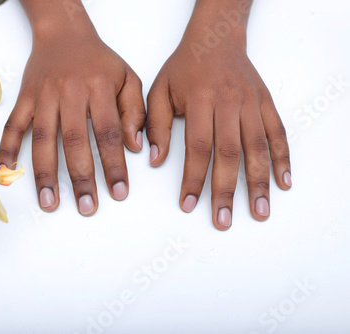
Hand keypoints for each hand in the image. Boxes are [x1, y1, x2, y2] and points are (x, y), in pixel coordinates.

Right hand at [0, 6, 144, 215]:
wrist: (64, 33)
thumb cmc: (99, 61)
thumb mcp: (128, 78)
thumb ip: (134, 112)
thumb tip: (135, 147)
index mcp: (99, 88)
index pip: (109, 133)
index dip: (114, 165)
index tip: (119, 192)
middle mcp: (70, 92)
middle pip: (74, 141)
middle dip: (81, 178)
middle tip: (86, 207)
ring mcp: (43, 95)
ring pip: (43, 138)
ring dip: (45, 173)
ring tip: (49, 202)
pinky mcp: (24, 96)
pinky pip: (14, 123)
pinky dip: (10, 146)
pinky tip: (7, 169)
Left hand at [146, 1, 290, 229]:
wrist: (215, 40)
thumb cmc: (184, 68)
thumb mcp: (159, 90)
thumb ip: (157, 125)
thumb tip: (155, 160)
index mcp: (200, 100)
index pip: (198, 147)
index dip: (194, 179)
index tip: (189, 204)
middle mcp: (229, 103)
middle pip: (230, 153)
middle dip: (226, 190)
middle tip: (223, 220)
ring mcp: (251, 103)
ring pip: (258, 147)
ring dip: (260, 182)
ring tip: (260, 211)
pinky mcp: (266, 103)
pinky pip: (278, 133)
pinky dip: (282, 158)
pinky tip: (283, 182)